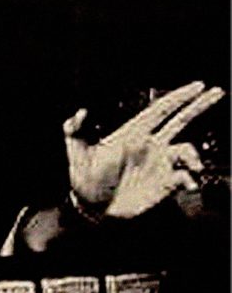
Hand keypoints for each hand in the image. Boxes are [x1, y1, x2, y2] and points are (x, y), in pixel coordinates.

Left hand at [64, 81, 224, 218]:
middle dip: (199, 106)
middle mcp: (151, 146)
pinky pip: (185, 177)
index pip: (160, 110)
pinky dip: (190, 179)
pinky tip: (187, 183)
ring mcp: (159, 164)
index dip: (179, 97)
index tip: (198, 85)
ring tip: (192, 165)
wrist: (92, 207)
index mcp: (133, 133)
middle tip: (218, 92)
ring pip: (187, 151)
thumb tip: (79, 112)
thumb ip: (75, 129)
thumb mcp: (77, 150)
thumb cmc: (83, 177)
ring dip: (193, 156)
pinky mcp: (164, 184)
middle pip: (181, 121)